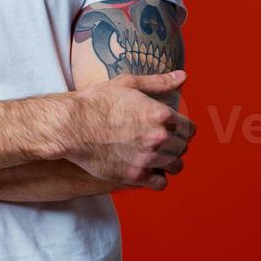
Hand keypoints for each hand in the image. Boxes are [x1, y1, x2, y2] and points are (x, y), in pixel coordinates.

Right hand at [61, 70, 193, 189]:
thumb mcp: (126, 84)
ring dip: (169, 162)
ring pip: (176, 166)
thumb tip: (183, 77)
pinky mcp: (135, 175)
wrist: (70, 125)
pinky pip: (160, 184)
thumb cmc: (95, 102)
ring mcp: (148, 158)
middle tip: (158, 142)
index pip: (190, 129)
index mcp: (161, 114)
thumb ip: (158, 82)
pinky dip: (157, 178)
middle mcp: (159, 137)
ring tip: (156, 157)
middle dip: (175, 144)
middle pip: (183, 148)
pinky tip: (148, 170)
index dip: (182, 129)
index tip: (172, 130)